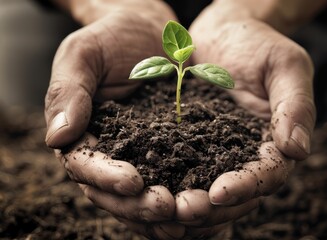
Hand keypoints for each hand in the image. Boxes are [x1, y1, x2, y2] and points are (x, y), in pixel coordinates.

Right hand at [44, 2, 185, 238]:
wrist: (147, 31)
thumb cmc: (111, 37)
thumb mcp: (84, 54)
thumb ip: (69, 91)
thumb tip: (57, 136)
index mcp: (81, 134)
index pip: (85, 166)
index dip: (106, 178)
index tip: (133, 182)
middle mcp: (108, 152)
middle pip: (114, 192)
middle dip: (138, 204)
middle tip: (166, 207)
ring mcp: (138, 156)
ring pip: (142, 197)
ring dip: (161, 214)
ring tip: (187, 218)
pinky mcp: (167, 152)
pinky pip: (172, 181)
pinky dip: (183, 199)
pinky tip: (203, 209)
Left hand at [176, 2, 315, 232]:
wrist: (222, 32)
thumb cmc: (258, 44)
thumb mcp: (285, 65)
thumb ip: (295, 105)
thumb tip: (297, 150)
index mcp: (274, 142)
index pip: (266, 175)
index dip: (245, 187)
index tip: (219, 193)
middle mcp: (244, 154)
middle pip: (234, 194)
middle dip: (211, 207)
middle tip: (183, 210)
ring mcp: (215, 151)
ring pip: (204, 189)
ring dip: (186, 203)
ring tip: (162, 207)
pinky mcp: (189, 143)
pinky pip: (178, 169)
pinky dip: (166, 183)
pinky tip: (147, 189)